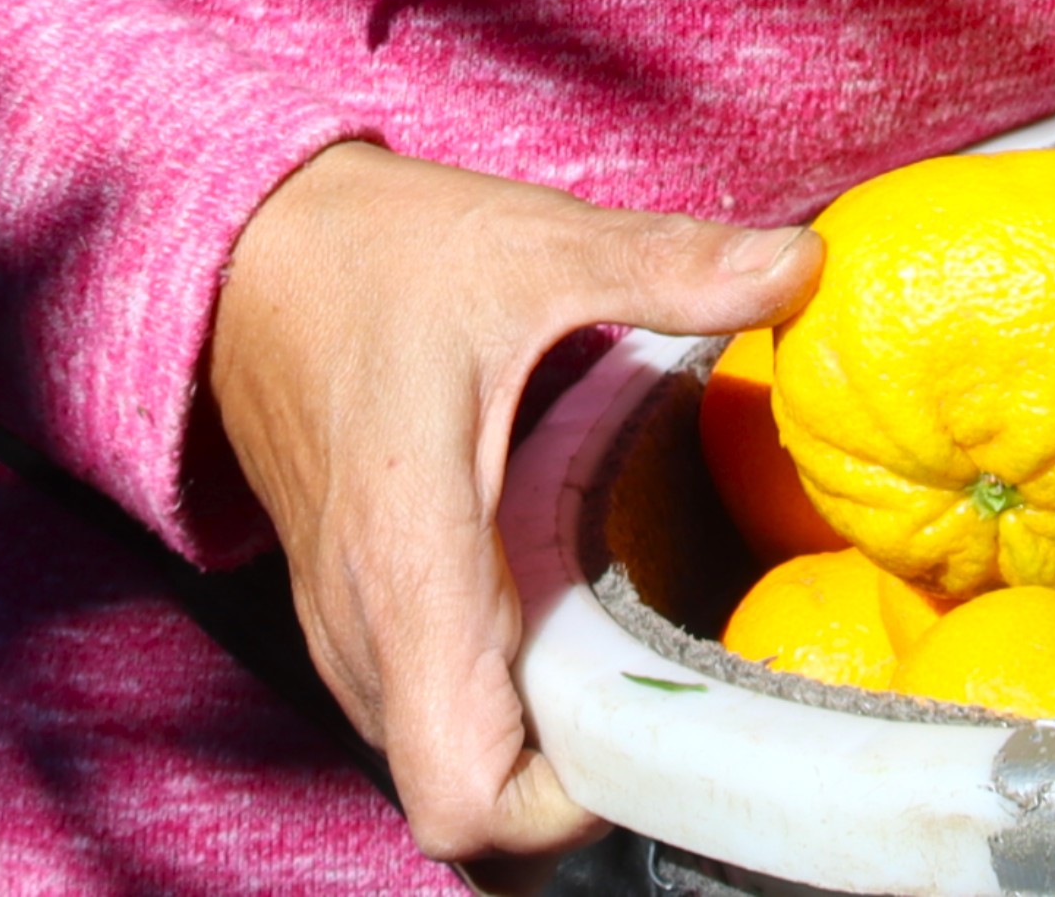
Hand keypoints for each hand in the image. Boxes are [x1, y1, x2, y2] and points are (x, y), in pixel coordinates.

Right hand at [207, 141, 818, 876]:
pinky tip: (565, 596)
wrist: (250, 249)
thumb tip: (805, 266)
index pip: (467, 798)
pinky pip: (427, 702)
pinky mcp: (350, 609)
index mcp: (411, 565)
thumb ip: (671, 267)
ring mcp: (347, 629)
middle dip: (580, 760)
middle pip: (470, 797)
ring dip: (540, 723)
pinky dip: (500, 684)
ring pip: (445, 756)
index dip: (565, 807)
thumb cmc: (376, 255)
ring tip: (633, 629)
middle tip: (675, 664)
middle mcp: (366, 627)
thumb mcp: (539, 247)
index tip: (653, 720)